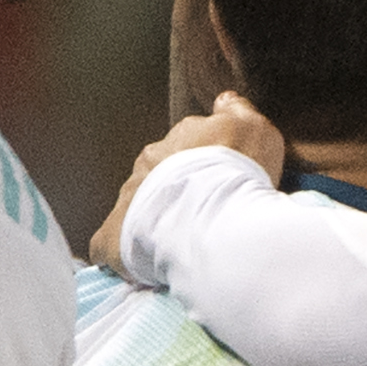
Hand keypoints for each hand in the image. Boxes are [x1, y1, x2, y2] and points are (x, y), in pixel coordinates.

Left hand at [101, 94, 285, 271]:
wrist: (211, 214)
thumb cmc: (237, 170)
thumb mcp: (256, 129)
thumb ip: (238, 111)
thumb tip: (224, 100)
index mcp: (180, 138)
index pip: (187, 144)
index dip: (204, 163)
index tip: (219, 181)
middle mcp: (148, 161)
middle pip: (159, 173)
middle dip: (175, 189)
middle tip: (199, 214)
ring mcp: (128, 196)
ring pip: (137, 204)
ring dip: (152, 218)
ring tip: (176, 242)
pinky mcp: (112, 234)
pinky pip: (111, 242)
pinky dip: (121, 250)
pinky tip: (137, 265)